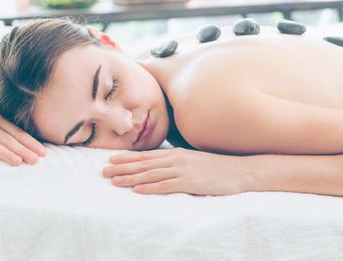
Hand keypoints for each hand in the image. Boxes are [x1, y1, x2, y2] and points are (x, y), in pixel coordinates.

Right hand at [0, 112, 45, 165]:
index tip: (42, 153)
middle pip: (9, 139)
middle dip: (23, 150)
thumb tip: (35, 142)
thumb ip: (12, 129)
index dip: (31, 143)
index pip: (19, 133)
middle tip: (35, 160)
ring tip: (18, 161)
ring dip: (6, 153)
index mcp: (1, 119)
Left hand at [102, 147, 249, 195]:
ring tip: (114, 181)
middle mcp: (176, 159)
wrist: (238, 170)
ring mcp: (182, 170)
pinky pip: (165, 185)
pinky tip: (137, 190)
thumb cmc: (217, 166)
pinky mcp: (190, 182)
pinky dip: (150, 187)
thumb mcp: (194, 159)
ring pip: (150, 174)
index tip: (111, 159)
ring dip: (130, 178)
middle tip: (104, 171)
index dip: (128, 158)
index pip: (147, 155)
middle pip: (144, 164)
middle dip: (122, 168)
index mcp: (177, 153)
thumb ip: (178, 161)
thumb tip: (163, 165)